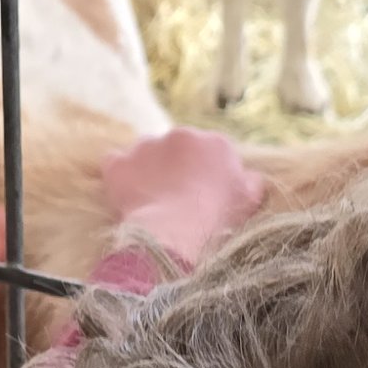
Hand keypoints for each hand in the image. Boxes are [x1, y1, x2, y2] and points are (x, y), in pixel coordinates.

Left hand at [99, 127, 266, 267]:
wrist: (175, 233)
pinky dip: (121, 176)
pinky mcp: (120, 162)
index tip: (203, 194)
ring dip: (148, 169)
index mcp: (216, 143)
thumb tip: (251, 178)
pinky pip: (116, 163)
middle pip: (177, 148)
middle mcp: (181, 135)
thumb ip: (251, 182)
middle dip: (176, 168)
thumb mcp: (249, 202)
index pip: (211, 152)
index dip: (205, 173)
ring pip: (147, 152)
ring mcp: (147, 146)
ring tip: (151, 198)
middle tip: (176, 198)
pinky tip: (127, 195)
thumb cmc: (217, 220)